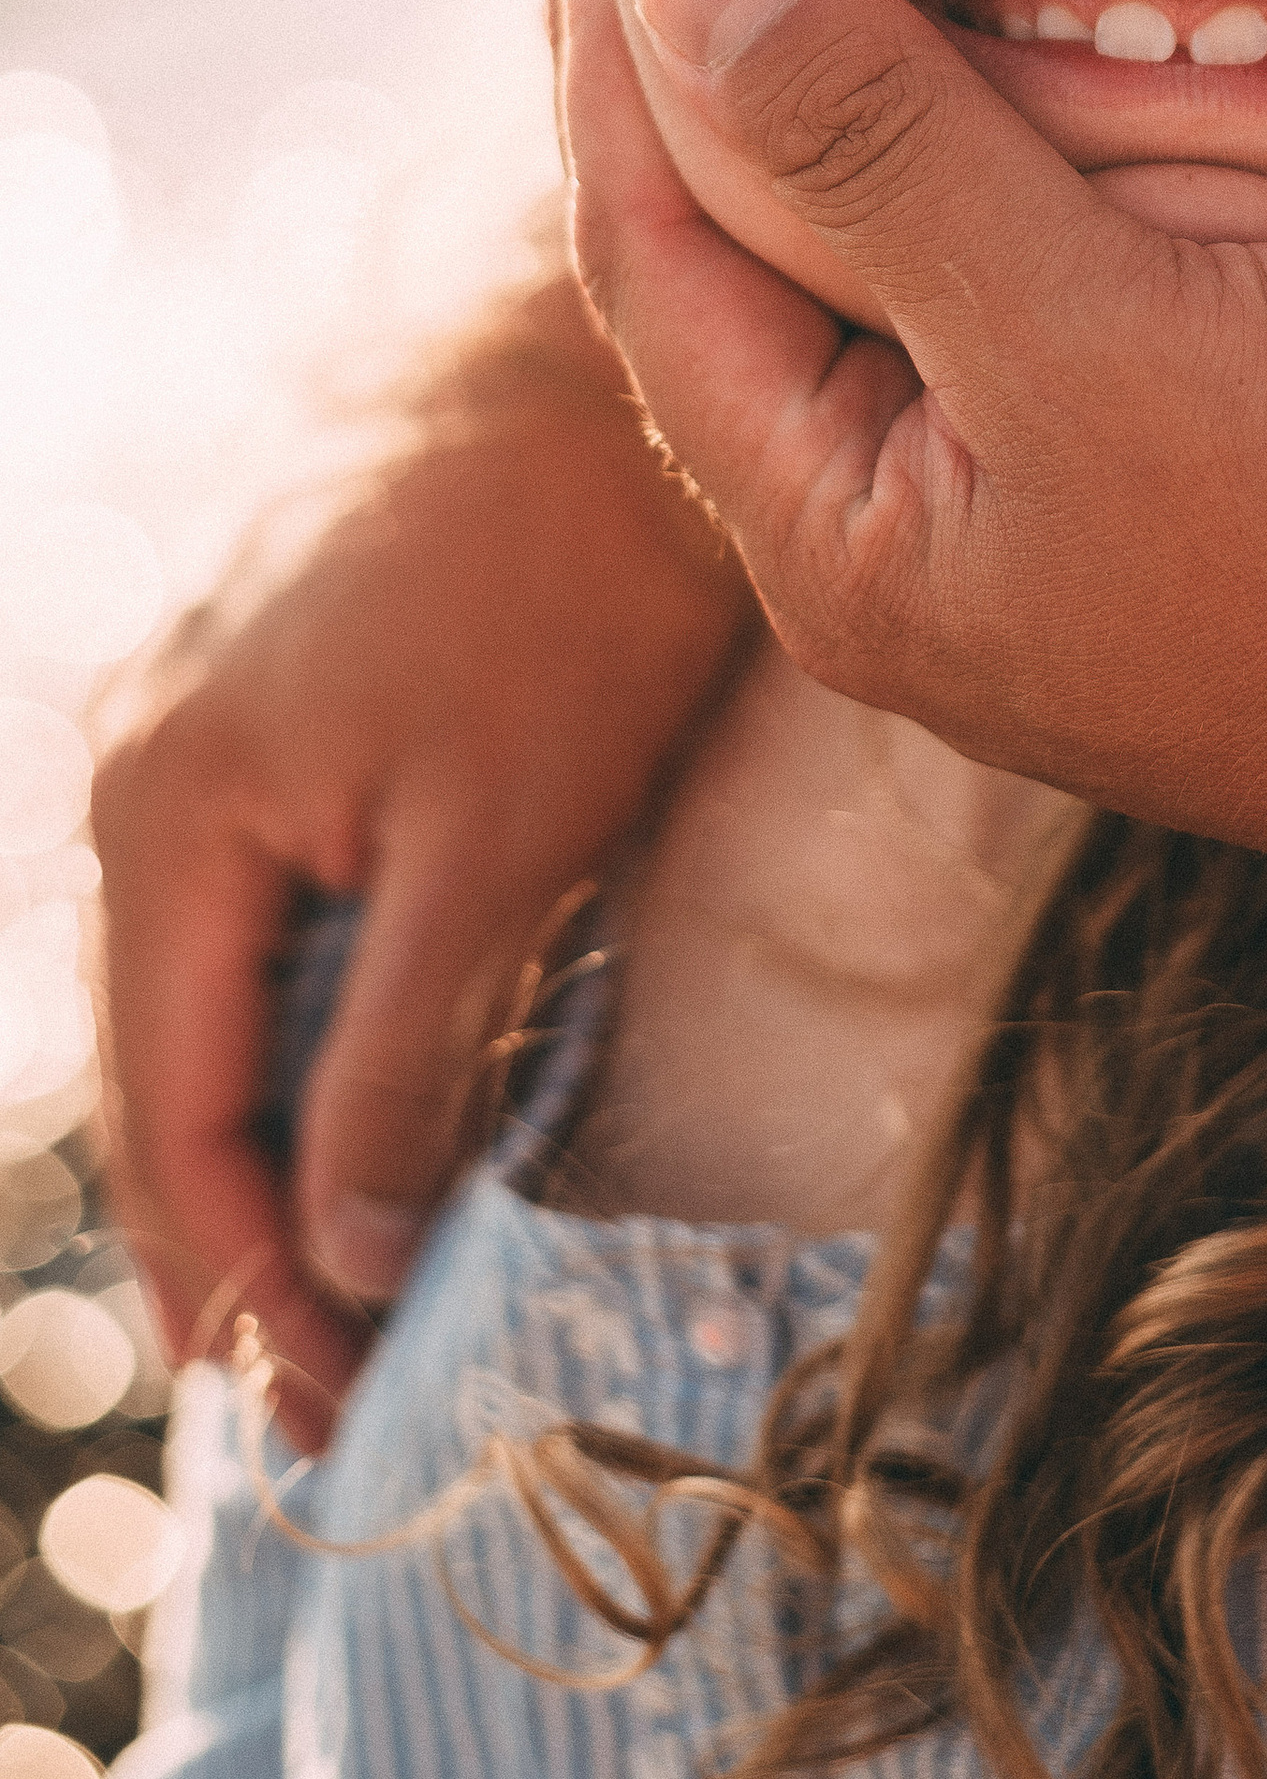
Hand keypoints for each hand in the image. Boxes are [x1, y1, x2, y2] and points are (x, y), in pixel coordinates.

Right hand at [90, 273, 752, 1453]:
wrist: (611, 359)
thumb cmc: (568, 582)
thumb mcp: (496, 841)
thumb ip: (402, 1054)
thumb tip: (336, 1264)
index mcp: (166, 818)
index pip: (178, 1121)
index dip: (251, 1288)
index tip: (334, 1418)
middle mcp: (144, 777)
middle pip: (170, 1075)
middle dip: (246, 1245)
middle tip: (334, 1403)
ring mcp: (204, 733)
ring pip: (216, 1001)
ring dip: (271, 1151)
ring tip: (347, 1297)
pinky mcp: (282, 709)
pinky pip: (262, 921)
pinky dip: (304, 1039)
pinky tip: (361, 1114)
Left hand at [557, 0, 1266, 944]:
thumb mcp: (1100, 330)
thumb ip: (884, 148)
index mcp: (835, 534)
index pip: (647, 241)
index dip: (606, 30)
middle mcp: (897, 531)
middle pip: (735, 248)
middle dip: (685, 44)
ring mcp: (1019, 506)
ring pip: (868, 250)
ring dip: (818, 80)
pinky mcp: (1139, 463)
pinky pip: (990, 268)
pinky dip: (955, 134)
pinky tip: (973, 37)